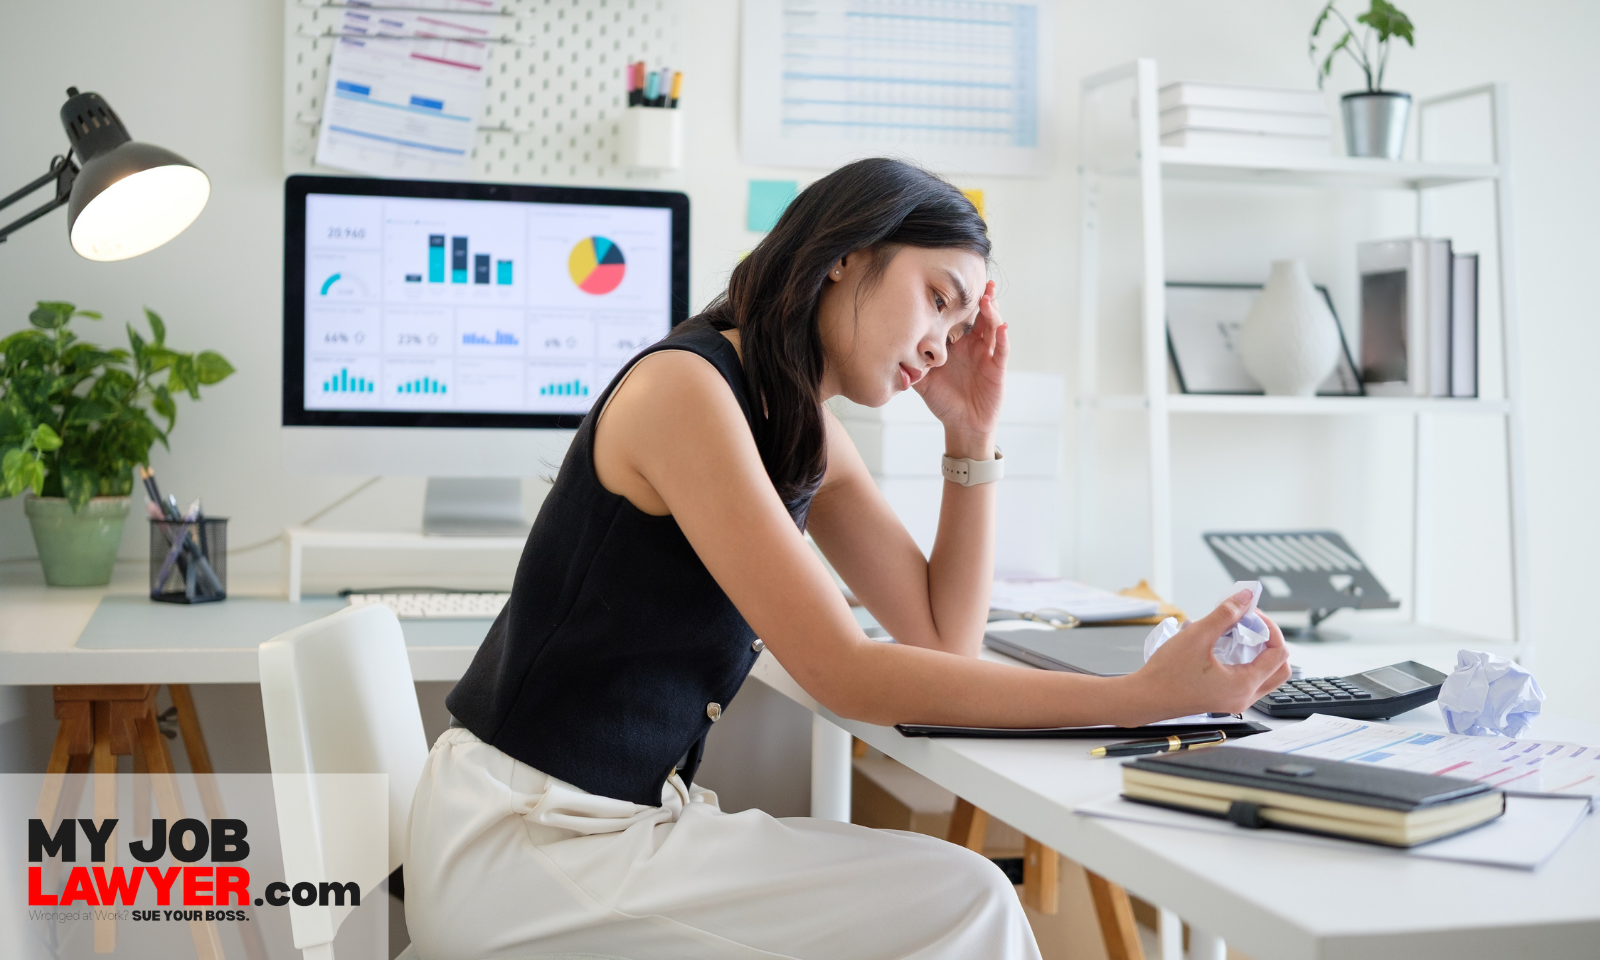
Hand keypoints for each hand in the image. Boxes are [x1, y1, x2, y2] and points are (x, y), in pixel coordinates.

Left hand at [915, 280, 1006, 449]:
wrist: (961, 426)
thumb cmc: (944, 402)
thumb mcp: (923, 380)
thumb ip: (911, 364)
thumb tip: (888, 351)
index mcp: (957, 344)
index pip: (959, 317)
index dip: (958, 302)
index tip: (952, 283)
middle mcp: (974, 345)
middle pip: (980, 316)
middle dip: (982, 298)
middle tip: (980, 280)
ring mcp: (988, 355)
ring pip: (994, 327)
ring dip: (993, 312)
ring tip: (989, 298)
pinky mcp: (998, 369)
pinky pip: (1002, 350)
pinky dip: (1003, 337)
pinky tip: (1002, 327)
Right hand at [1122, 588, 1291, 720]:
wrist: (1144, 698)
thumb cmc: (1166, 675)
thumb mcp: (1197, 636)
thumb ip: (1225, 614)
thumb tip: (1244, 598)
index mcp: (1243, 685)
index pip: (1278, 653)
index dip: (1269, 628)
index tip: (1250, 614)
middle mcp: (1243, 697)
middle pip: (1279, 668)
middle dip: (1270, 641)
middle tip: (1250, 624)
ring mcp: (1235, 701)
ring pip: (1266, 676)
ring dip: (1259, 652)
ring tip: (1238, 634)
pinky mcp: (1224, 699)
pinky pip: (1250, 680)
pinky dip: (1247, 662)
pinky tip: (1226, 647)